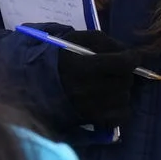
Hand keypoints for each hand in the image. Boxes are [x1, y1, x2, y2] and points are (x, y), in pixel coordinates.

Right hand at [31, 22, 144, 137]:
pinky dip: (120, 108)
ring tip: (107, 85)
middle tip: (114, 70)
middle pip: (125, 81)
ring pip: (124, 98)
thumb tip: (126, 51)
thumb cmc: (53, 58)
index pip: (123, 64)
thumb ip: (102, 40)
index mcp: (83, 66)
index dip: (132, 58)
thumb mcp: (73, 39)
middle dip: (124, 73)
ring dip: (120, 90)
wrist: (27, 83)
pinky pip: (120, 116)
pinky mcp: (90, 120)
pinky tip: (109, 101)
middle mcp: (88, 89)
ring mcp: (90, 107)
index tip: (131, 57)